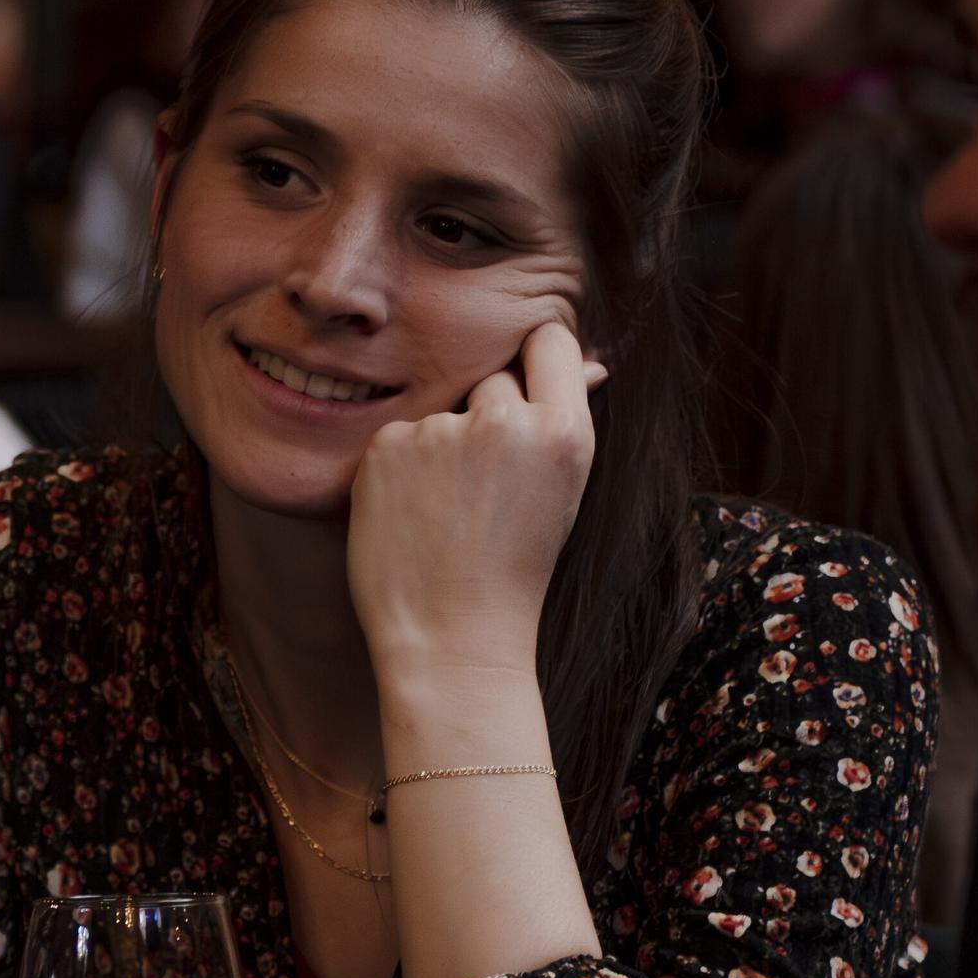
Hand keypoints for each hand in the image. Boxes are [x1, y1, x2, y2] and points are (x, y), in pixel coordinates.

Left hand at [345, 319, 603, 689]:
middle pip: (493, 380)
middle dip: (487, 420)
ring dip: (441, 448)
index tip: (526, 389)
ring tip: (448, 514)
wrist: (451, 637)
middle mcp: (504, 422)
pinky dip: (401, 468)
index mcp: (563, 433)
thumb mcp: (560, 492)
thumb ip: (563, 420)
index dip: (536, 359)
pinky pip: (398, 436)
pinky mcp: (388, 445)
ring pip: (443, 412)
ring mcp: (441, 432)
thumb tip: (589, 360)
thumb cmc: (512, 571)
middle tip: (484, 493)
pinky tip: (413, 516)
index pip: (550, 340)